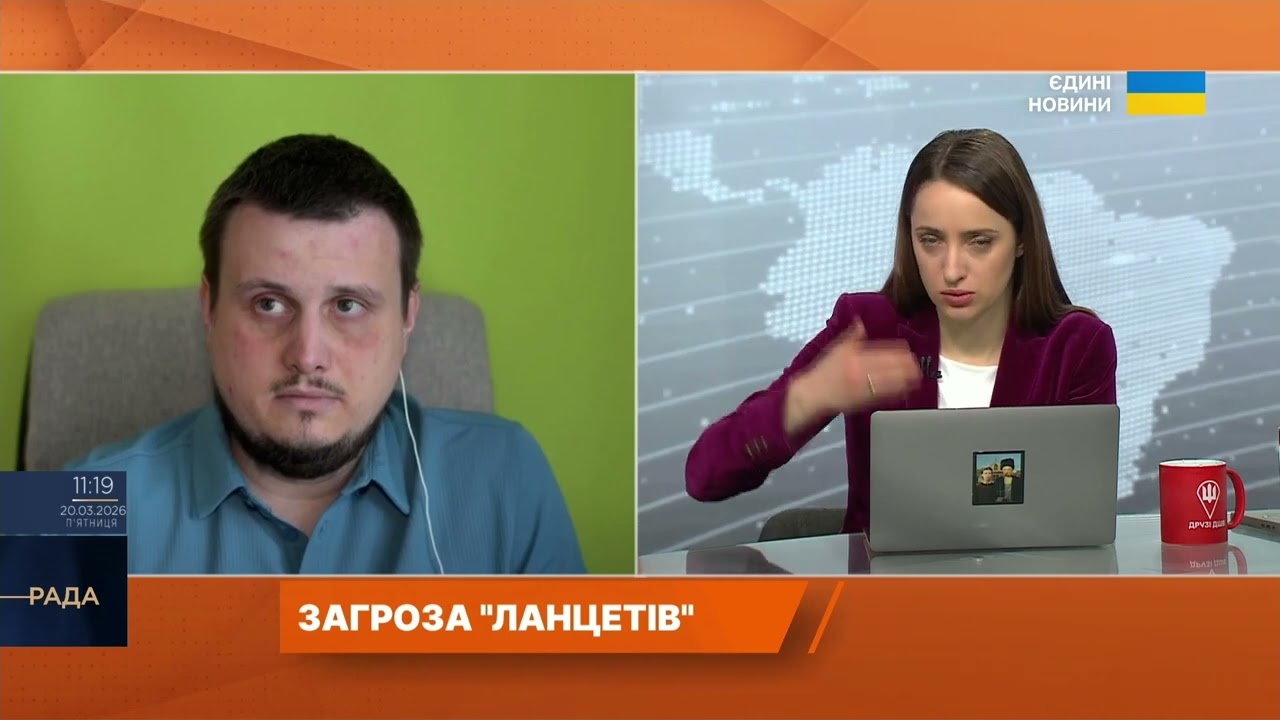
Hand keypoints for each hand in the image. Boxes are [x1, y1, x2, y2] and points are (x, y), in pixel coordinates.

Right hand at [784, 320, 920, 434]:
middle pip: (889, 366)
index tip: (907, 350)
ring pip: (889, 382)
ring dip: (905, 379)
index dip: (897, 351)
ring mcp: (862, 386)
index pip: (882, 350)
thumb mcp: (836, 347)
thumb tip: (860, 321)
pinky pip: (883, 396)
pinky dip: (896, 393)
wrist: (812, 393)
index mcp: (855, 355)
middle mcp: (860, 370)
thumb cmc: (823, 371)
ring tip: (917, 376)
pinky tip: (906, 391)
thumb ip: (851, 334)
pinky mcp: (863, 401)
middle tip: (916, 364)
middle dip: (905, 366)